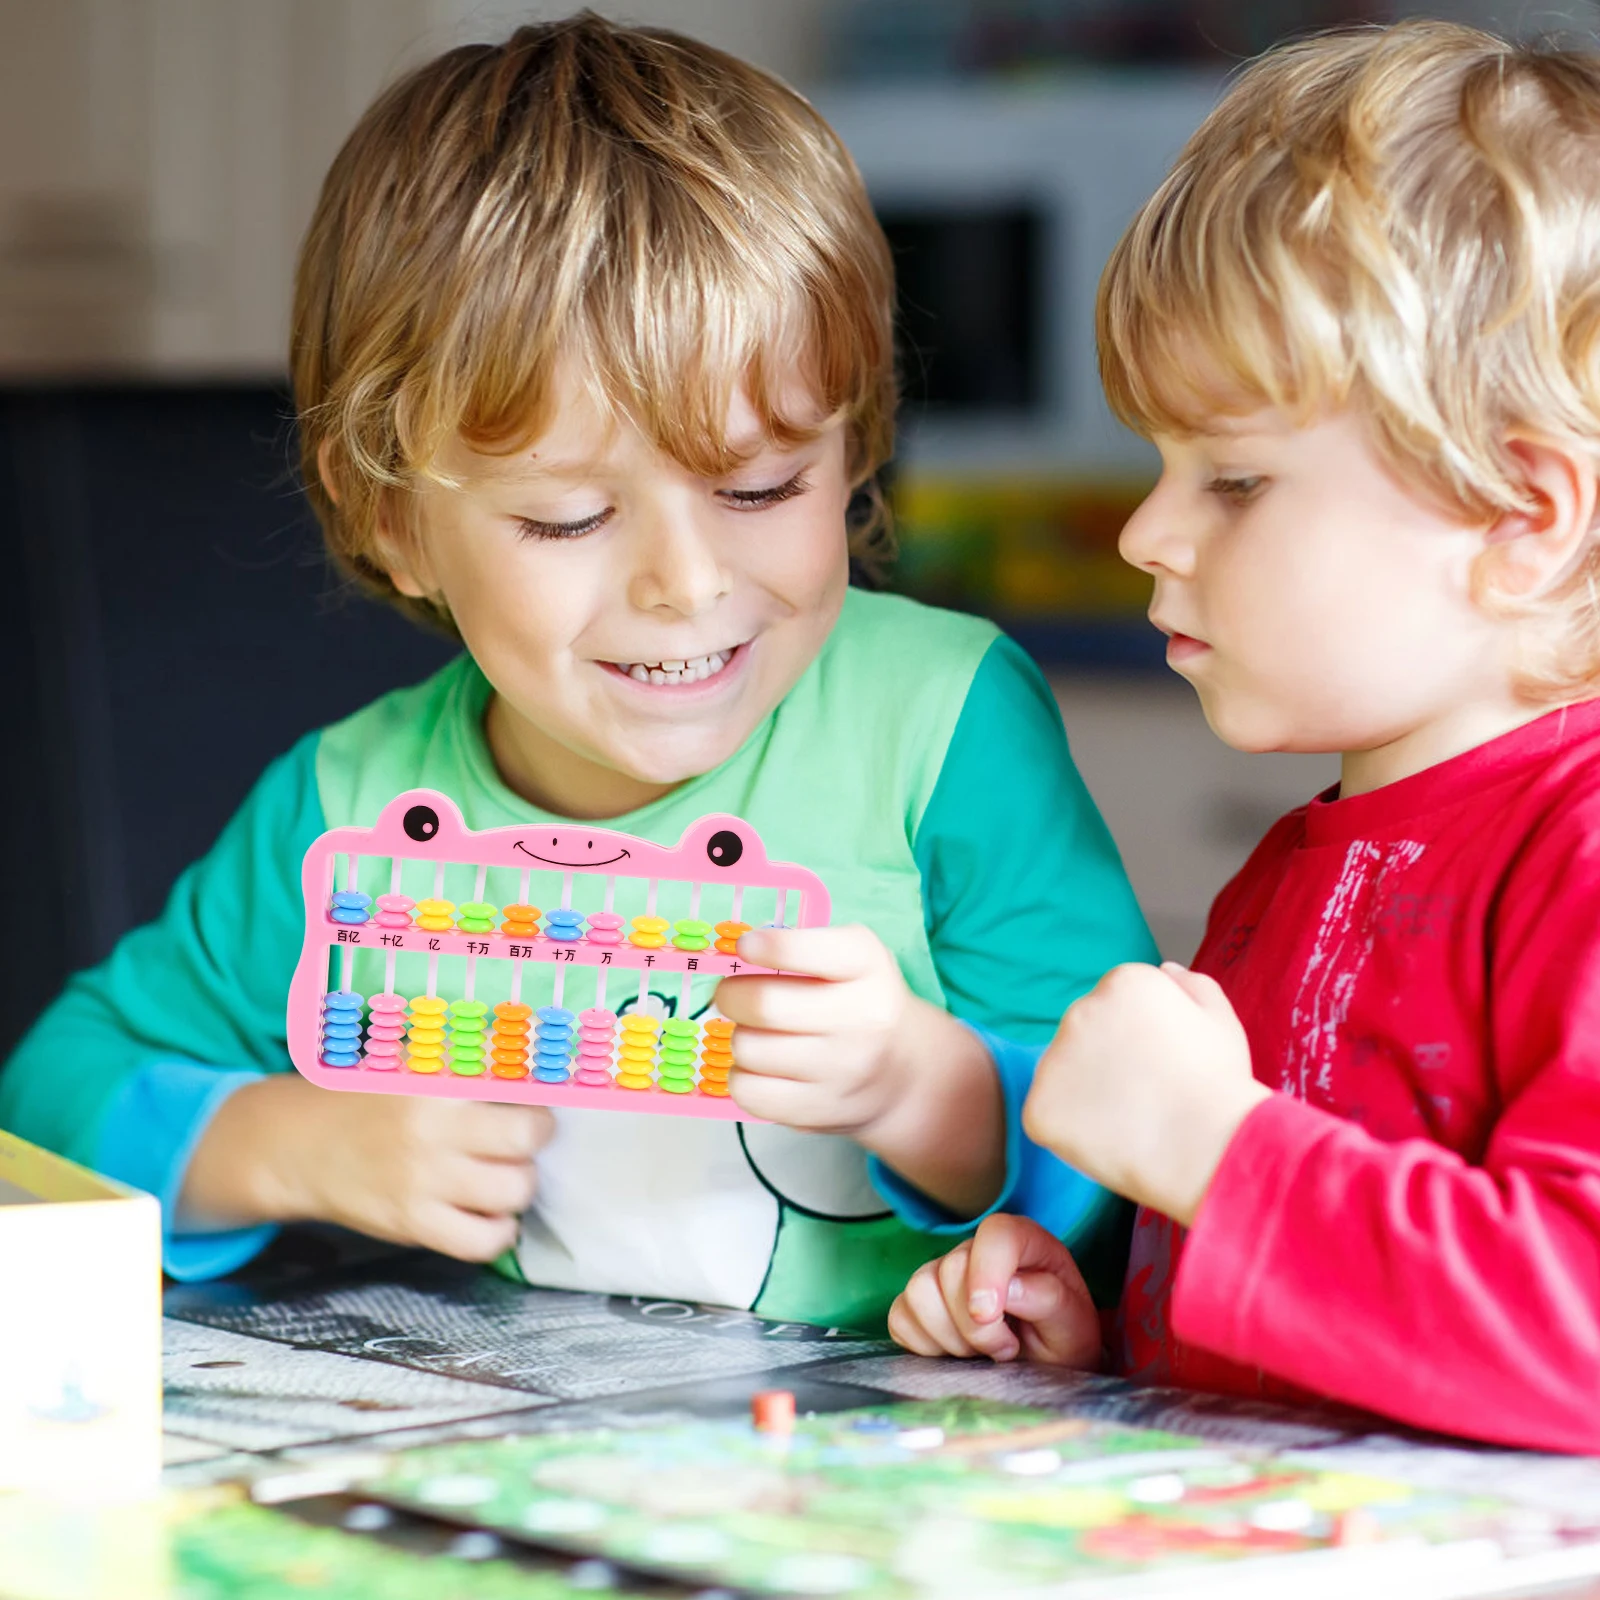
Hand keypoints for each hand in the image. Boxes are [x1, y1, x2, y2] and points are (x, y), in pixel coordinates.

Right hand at [181, 1074, 554, 1260]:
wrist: (301, 1145)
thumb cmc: (371, 1099)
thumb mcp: (416, 1061)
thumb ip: (470, 1055)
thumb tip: (535, 1049)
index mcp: (437, 1076)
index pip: (517, 1079)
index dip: (537, 1088)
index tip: (534, 1094)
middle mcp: (434, 1126)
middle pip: (529, 1134)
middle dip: (536, 1134)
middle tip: (523, 1134)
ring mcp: (424, 1179)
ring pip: (515, 1189)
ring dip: (521, 1182)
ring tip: (504, 1173)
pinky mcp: (413, 1225)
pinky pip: (483, 1241)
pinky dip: (500, 1231)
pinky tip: (492, 1214)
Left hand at [715, 925, 913, 1135]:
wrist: (904, 1072)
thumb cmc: (859, 1001)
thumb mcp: (850, 958)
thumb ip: (799, 946)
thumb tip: (735, 954)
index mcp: (865, 964)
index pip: (803, 951)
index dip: (765, 947)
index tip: (747, 947)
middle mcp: (861, 1017)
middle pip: (762, 1005)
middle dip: (730, 995)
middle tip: (732, 995)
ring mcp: (841, 1069)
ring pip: (748, 1048)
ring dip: (740, 1037)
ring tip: (759, 1034)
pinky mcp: (819, 1110)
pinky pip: (748, 1091)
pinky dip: (742, 1077)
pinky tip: (761, 1068)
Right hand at [889, 1214, 1101, 1366]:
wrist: (1044, 1367)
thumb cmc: (1061, 1339)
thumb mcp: (1074, 1326)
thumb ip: (1050, 1300)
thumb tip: (1011, 1288)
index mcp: (1024, 1242)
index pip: (996, 1233)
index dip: (987, 1271)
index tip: (991, 1316)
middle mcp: (977, 1250)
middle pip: (950, 1270)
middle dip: (975, 1326)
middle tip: (1005, 1349)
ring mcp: (942, 1274)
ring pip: (918, 1290)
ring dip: (950, 1337)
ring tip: (981, 1352)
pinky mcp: (917, 1304)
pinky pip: (900, 1317)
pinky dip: (925, 1345)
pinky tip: (955, 1354)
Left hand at [1022, 962, 1267, 1225]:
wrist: (1206, 1146)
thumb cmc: (1220, 1084)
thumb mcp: (1221, 1019)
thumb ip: (1191, 985)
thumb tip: (1164, 969)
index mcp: (1122, 982)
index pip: (1116, 1004)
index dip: (1142, 1040)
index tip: (1166, 1063)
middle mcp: (1079, 1010)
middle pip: (1086, 1035)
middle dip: (1109, 1061)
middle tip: (1149, 1094)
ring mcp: (1053, 1057)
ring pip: (1066, 1075)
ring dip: (1089, 1094)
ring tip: (1134, 1120)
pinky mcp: (1039, 1105)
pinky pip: (1050, 1116)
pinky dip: (1072, 1131)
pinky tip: (1110, 1140)